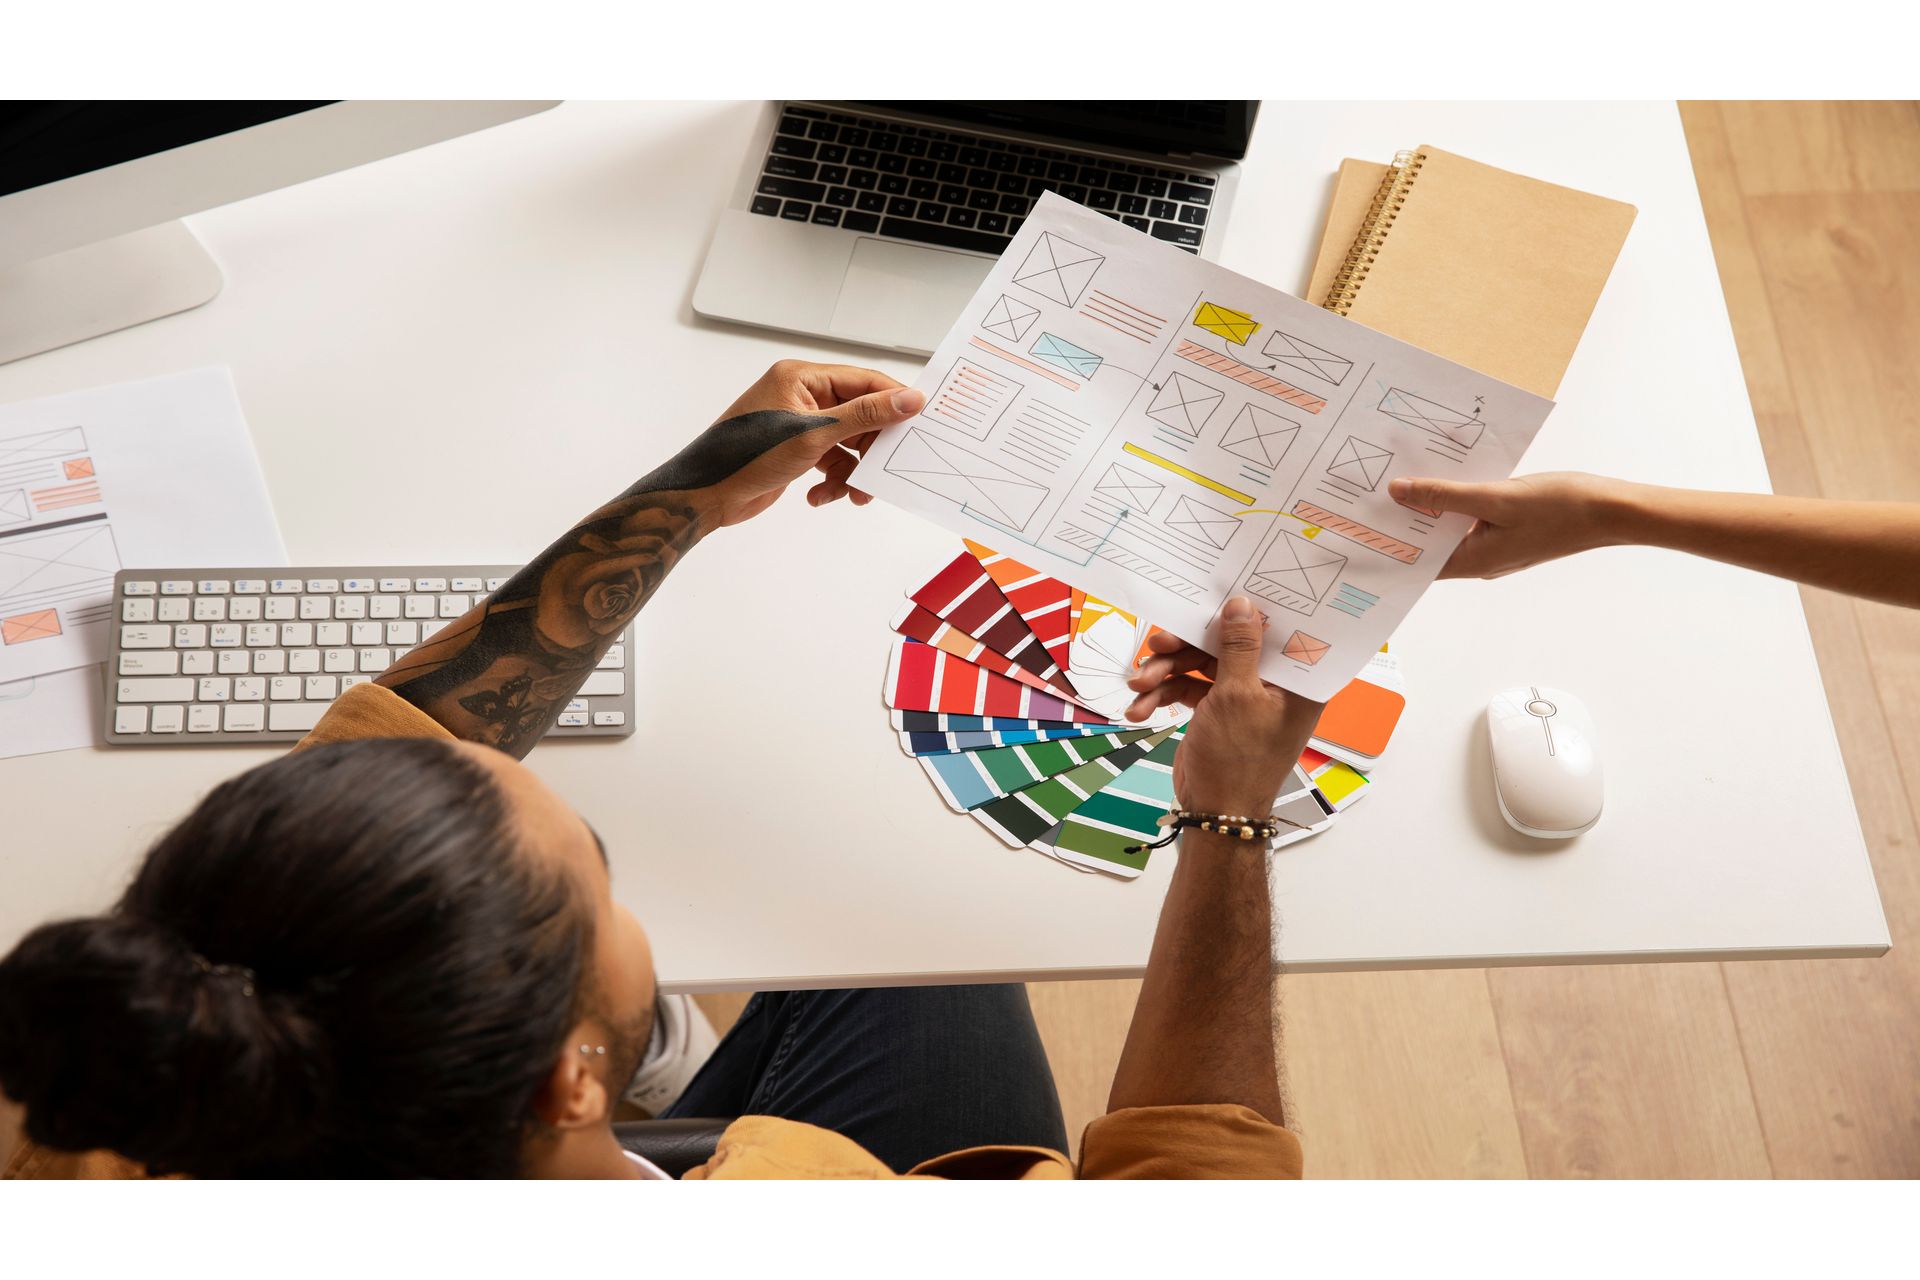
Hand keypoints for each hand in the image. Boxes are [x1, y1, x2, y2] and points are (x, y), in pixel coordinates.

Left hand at [703, 360, 925, 525]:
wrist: (707, 495)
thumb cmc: (745, 457)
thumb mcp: (813, 435)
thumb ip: (865, 416)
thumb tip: (908, 399)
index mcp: (802, 377)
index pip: (863, 381)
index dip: (894, 401)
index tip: (920, 421)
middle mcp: (802, 395)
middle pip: (859, 415)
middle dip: (871, 448)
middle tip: (886, 470)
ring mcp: (799, 423)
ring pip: (848, 444)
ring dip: (852, 472)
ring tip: (852, 494)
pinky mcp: (797, 449)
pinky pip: (832, 461)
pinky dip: (833, 481)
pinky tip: (819, 496)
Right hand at [1126, 596, 1323, 816]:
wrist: (1214, 813)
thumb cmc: (1238, 761)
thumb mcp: (1237, 695)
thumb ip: (1238, 647)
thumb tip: (1242, 604)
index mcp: (1294, 682)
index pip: (1275, 632)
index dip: (1248, 612)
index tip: (1219, 594)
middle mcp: (1272, 686)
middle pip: (1227, 646)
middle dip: (1186, 648)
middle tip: (1157, 643)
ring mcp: (1241, 699)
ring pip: (1200, 665)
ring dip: (1165, 673)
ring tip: (1138, 685)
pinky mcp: (1216, 711)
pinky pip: (1188, 689)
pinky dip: (1163, 695)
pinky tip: (1138, 709)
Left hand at [1388, 472, 1625, 579]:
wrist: (1613, 510)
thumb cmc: (1559, 507)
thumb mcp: (1494, 496)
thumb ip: (1443, 495)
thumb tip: (1397, 493)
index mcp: (1474, 562)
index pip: (1417, 563)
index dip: (1388, 546)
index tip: (1360, 528)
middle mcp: (1482, 560)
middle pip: (1432, 543)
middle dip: (1406, 520)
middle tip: (1372, 494)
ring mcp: (1498, 546)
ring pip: (1453, 527)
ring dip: (1433, 506)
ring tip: (1402, 480)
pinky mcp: (1512, 530)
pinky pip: (1474, 517)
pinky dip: (1458, 500)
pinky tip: (1448, 476)